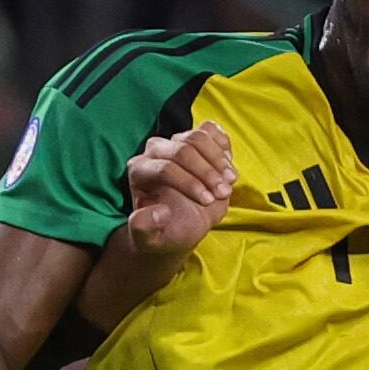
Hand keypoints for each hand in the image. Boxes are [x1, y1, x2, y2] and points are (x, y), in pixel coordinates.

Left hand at [122, 120, 235, 259]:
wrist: (178, 227)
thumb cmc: (162, 233)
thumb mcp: (150, 239)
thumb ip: (144, 227)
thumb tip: (159, 211)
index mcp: (139, 170)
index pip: (165, 167)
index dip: (189, 182)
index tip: (207, 201)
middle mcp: (155, 151)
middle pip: (183, 148)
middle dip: (207, 172)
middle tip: (223, 194)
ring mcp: (176, 142)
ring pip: (198, 137)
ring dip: (219, 161)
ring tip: (229, 183)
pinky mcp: (195, 141)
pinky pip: (211, 131)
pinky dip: (223, 146)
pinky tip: (228, 169)